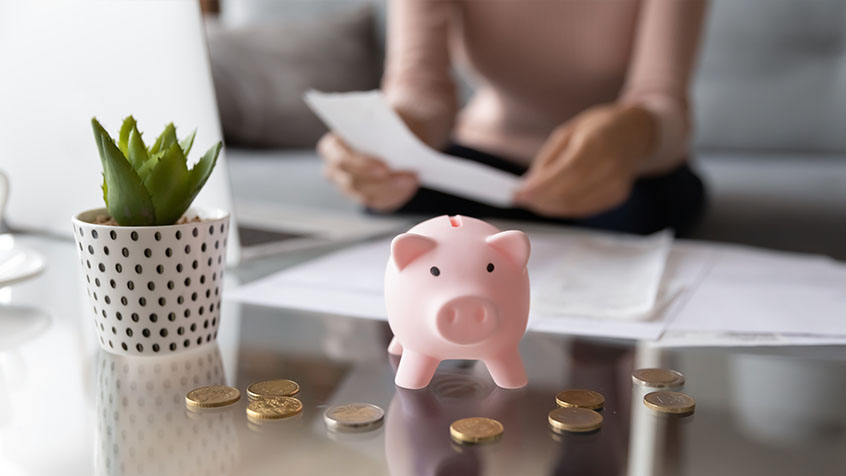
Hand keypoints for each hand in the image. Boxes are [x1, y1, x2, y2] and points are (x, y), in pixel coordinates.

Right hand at [318, 133, 418, 210]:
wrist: (390, 134)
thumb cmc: (382, 124)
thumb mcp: (381, 119)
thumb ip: (381, 129)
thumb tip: (395, 142)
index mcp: (332, 148)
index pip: (341, 161)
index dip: (362, 166)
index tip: (385, 167)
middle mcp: (334, 170)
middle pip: (354, 182)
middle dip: (382, 181)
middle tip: (408, 176)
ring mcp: (348, 187)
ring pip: (366, 195)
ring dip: (392, 188)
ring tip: (412, 179)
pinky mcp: (365, 197)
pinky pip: (378, 202)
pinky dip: (395, 194)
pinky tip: (410, 185)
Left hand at [514, 103, 655, 217]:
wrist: (633, 131)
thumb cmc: (597, 128)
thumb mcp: (566, 133)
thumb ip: (547, 161)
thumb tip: (529, 186)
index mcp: (597, 144)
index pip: (565, 175)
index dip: (540, 189)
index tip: (517, 195)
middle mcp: (611, 167)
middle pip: (569, 195)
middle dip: (540, 200)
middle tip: (521, 198)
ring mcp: (617, 184)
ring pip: (574, 206)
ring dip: (549, 206)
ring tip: (534, 199)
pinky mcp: (617, 196)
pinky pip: (584, 208)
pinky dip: (564, 207)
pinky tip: (553, 200)